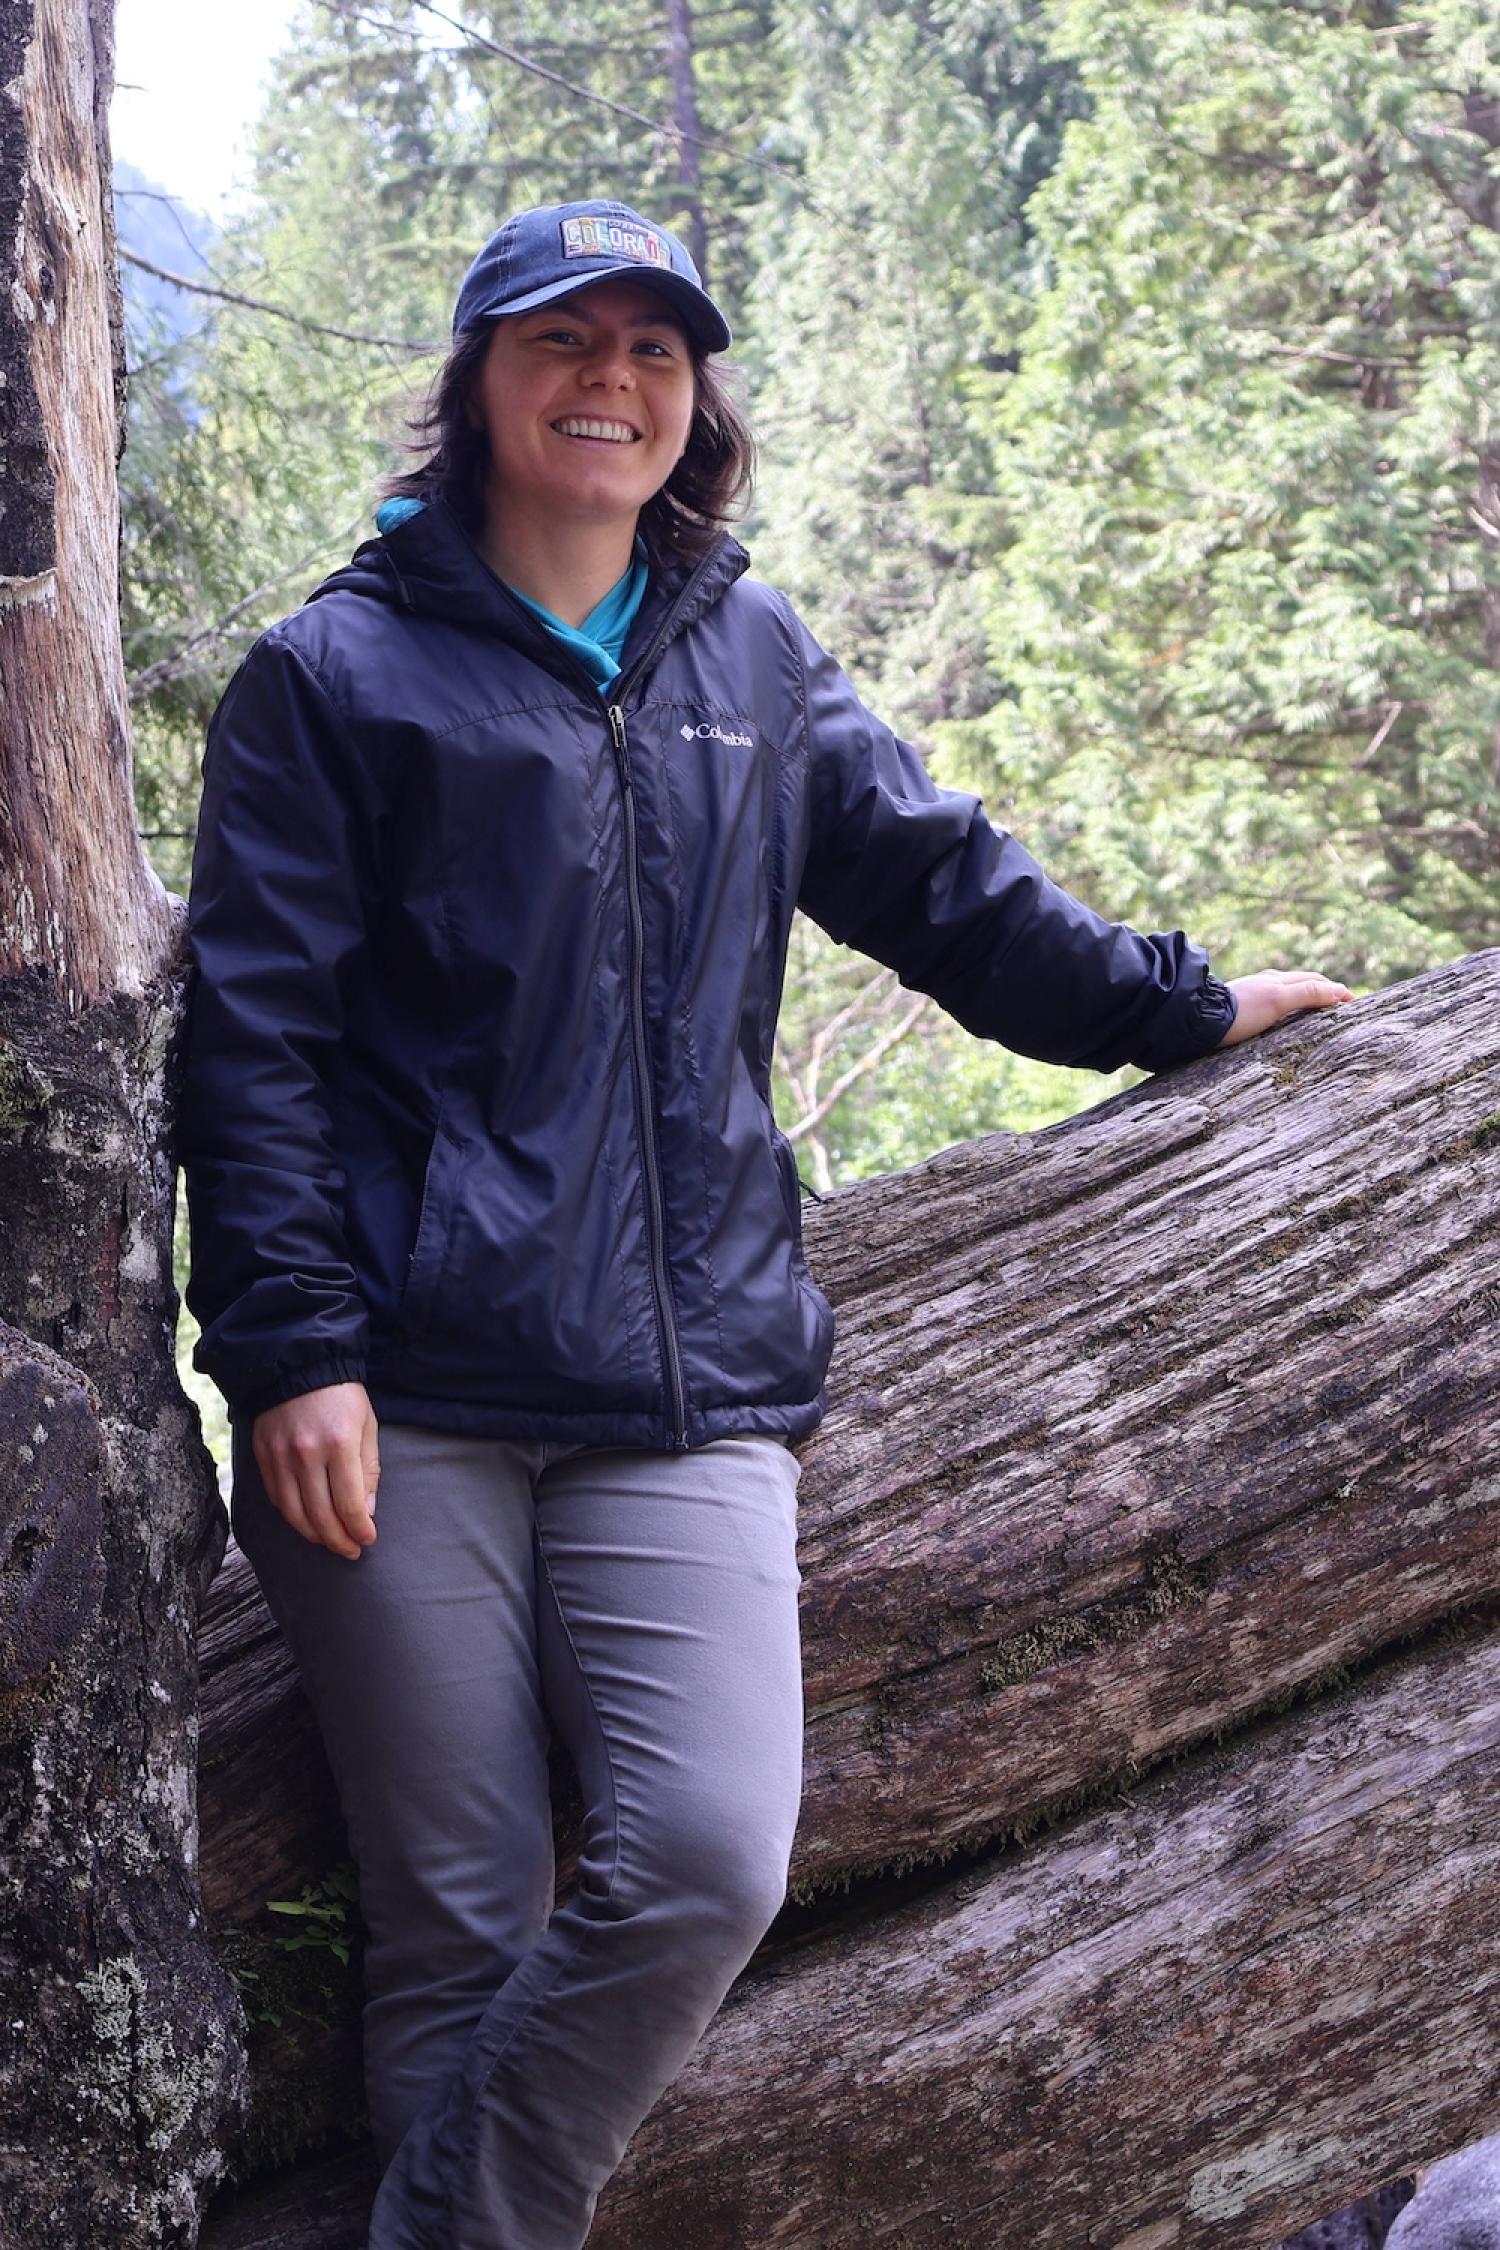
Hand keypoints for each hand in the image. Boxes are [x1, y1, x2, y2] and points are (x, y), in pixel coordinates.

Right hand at [252, 1381, 379, 1559]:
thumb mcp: (367, 1426)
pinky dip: (292, 1516)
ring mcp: (280, 1457)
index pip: (349, 1504)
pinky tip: (307, 1520)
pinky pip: (277, 1498)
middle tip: (351, 1550)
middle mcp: (307, 1454)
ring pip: (295, 1514)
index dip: (359, 1529)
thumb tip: (366, 1511)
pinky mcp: (262, 1456)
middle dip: (338, 1540)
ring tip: (330, 1541)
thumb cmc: (342, 1396)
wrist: (298, 1366)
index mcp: (339, 1444)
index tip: (368, 1539)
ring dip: (314, 1535)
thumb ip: (369, 1470)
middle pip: (321, 1516)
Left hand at [1216, 968, 1353, 1047]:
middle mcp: (1267, 983)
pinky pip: (1274, 1005)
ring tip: (1320, 1012)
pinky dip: (1289, 1009)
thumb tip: (1338, 990)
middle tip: (1342, 1006)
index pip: (1317, 982)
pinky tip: (1285, 1019)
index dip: (1337, 992)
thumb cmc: (1240, 1012)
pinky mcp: (1242, 1008)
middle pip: (1304, 985)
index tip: (1354, 1003)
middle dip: (1325, 992)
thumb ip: (1308, 994)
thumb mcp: (1278, 1001)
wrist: (1200, 1019)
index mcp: (1278, 980)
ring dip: (1307, 999)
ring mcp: (1254, 994)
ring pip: (1289, 993)